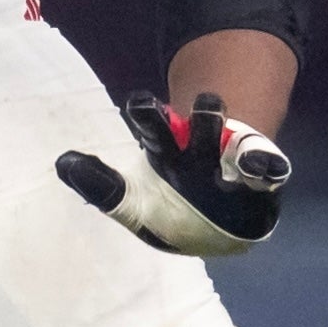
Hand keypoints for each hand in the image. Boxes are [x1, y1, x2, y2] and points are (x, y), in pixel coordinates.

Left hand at [56, 92, 290, 256]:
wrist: (224, 224)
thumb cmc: (171, 208)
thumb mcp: (133, 205)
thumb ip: (103, 188)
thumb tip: (62, 162)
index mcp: (166, 151)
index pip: (153, 127)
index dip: (148, 114)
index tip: (141, 102)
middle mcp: (196, 150)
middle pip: (189, 124)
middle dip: (181, 113)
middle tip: (162, 104)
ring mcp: (227, 164)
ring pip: (222, 135)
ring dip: (213, 124)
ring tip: (208, 110)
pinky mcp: (258, 182)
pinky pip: (265, 170)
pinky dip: (262, 167)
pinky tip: (256, 167)